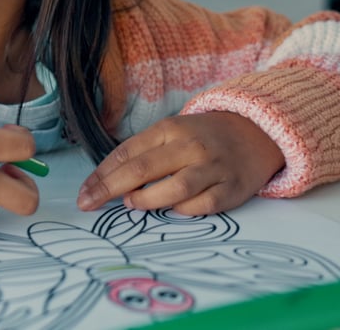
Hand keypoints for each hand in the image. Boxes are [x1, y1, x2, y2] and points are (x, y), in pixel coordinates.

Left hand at [77, 112, 284, 215]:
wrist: (255, 133)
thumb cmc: (201, 138)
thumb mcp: (170, 133)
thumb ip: (142, 153)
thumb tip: (106, 180)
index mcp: (169, 128)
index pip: (127, 152)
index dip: (101, 174)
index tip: (84, 193)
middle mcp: (190, 146)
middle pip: (143, 169)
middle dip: (110, 188)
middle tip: (89, 204)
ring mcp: (213, 167)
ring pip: (175, 188)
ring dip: (147, 200)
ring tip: (132, 204)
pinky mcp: (232, 189)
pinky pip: (203, 205)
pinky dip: (183, 210)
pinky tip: (172, 209)